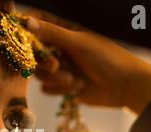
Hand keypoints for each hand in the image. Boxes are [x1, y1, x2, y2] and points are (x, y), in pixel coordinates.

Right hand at [26, 14, 150, 113]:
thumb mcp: (78, 42)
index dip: (28, 34)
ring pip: (41, 74)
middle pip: (34, 55)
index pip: (37, 27)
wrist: (125, 86)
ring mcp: (61, 68)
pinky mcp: (63, 86)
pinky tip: (77, 87)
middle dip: (44, 64)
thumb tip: (27, 21)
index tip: (24, 43)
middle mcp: (60, 48)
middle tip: (57, 67)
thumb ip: (52, 33)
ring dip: (55, 79)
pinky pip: (48, 89)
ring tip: (73, 79)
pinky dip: (60, 90)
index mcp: (64, 32)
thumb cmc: (107, 58)